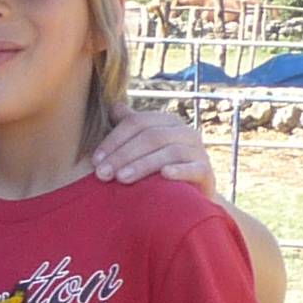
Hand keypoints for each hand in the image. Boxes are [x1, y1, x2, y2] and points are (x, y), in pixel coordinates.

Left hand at [93, 106, 219, 193]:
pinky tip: (164, 176)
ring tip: (121, 179)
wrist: (190, 196)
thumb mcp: (143, 146)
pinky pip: (194, 168)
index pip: (137, 122)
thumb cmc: (159, 168)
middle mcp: (185, 132)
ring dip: (143, 165)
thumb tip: (115, 106)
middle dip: (123, 155)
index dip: (114, 139)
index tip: (95, 160)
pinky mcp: (207, 172)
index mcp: (167, 122)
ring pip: (170, 152)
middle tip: (102, 174)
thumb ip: (130, 126)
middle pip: (151, 136)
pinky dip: (179, 171)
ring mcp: (198, 151)